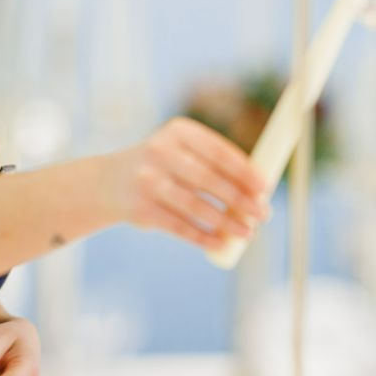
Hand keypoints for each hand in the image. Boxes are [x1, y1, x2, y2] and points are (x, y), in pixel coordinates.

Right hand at [104, 117, 269, 252]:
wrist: (109, 182)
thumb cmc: (163, 167)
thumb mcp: (183, 152)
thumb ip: (216, 166)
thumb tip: (260, 193)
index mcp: (178, 132)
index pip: (219, 152)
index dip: (245, 171)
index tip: (265, 189)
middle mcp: (160, 152)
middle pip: (209, 179)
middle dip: (241, 200)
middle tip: (264, 214)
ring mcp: (148, 180)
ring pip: (195, 206)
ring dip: (227, 222)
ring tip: (248, 232)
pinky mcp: (141, 209)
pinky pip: (179, 226)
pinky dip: (203, 237)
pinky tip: (221, 243)